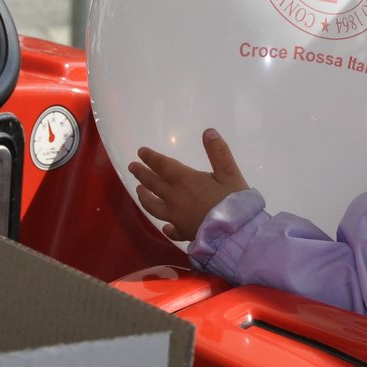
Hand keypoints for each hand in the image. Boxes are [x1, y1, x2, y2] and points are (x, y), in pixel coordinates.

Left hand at [129, 129, 248, 241]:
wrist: (234, 234)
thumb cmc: (232, 201)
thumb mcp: (229, 173)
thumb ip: (219, 152)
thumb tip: (208, 131)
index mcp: (185, 181)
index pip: (163, 166)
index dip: (151, 158)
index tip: (140, 152)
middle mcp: (175, 198)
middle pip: (153, 184)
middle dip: (142, 174)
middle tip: (132, 167)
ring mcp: (176, 217)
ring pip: (154, 206)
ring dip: (145, 197)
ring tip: (139, 191)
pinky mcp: (183, 233)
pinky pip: (170, 230)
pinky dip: (166, 227)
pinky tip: (165, 227)